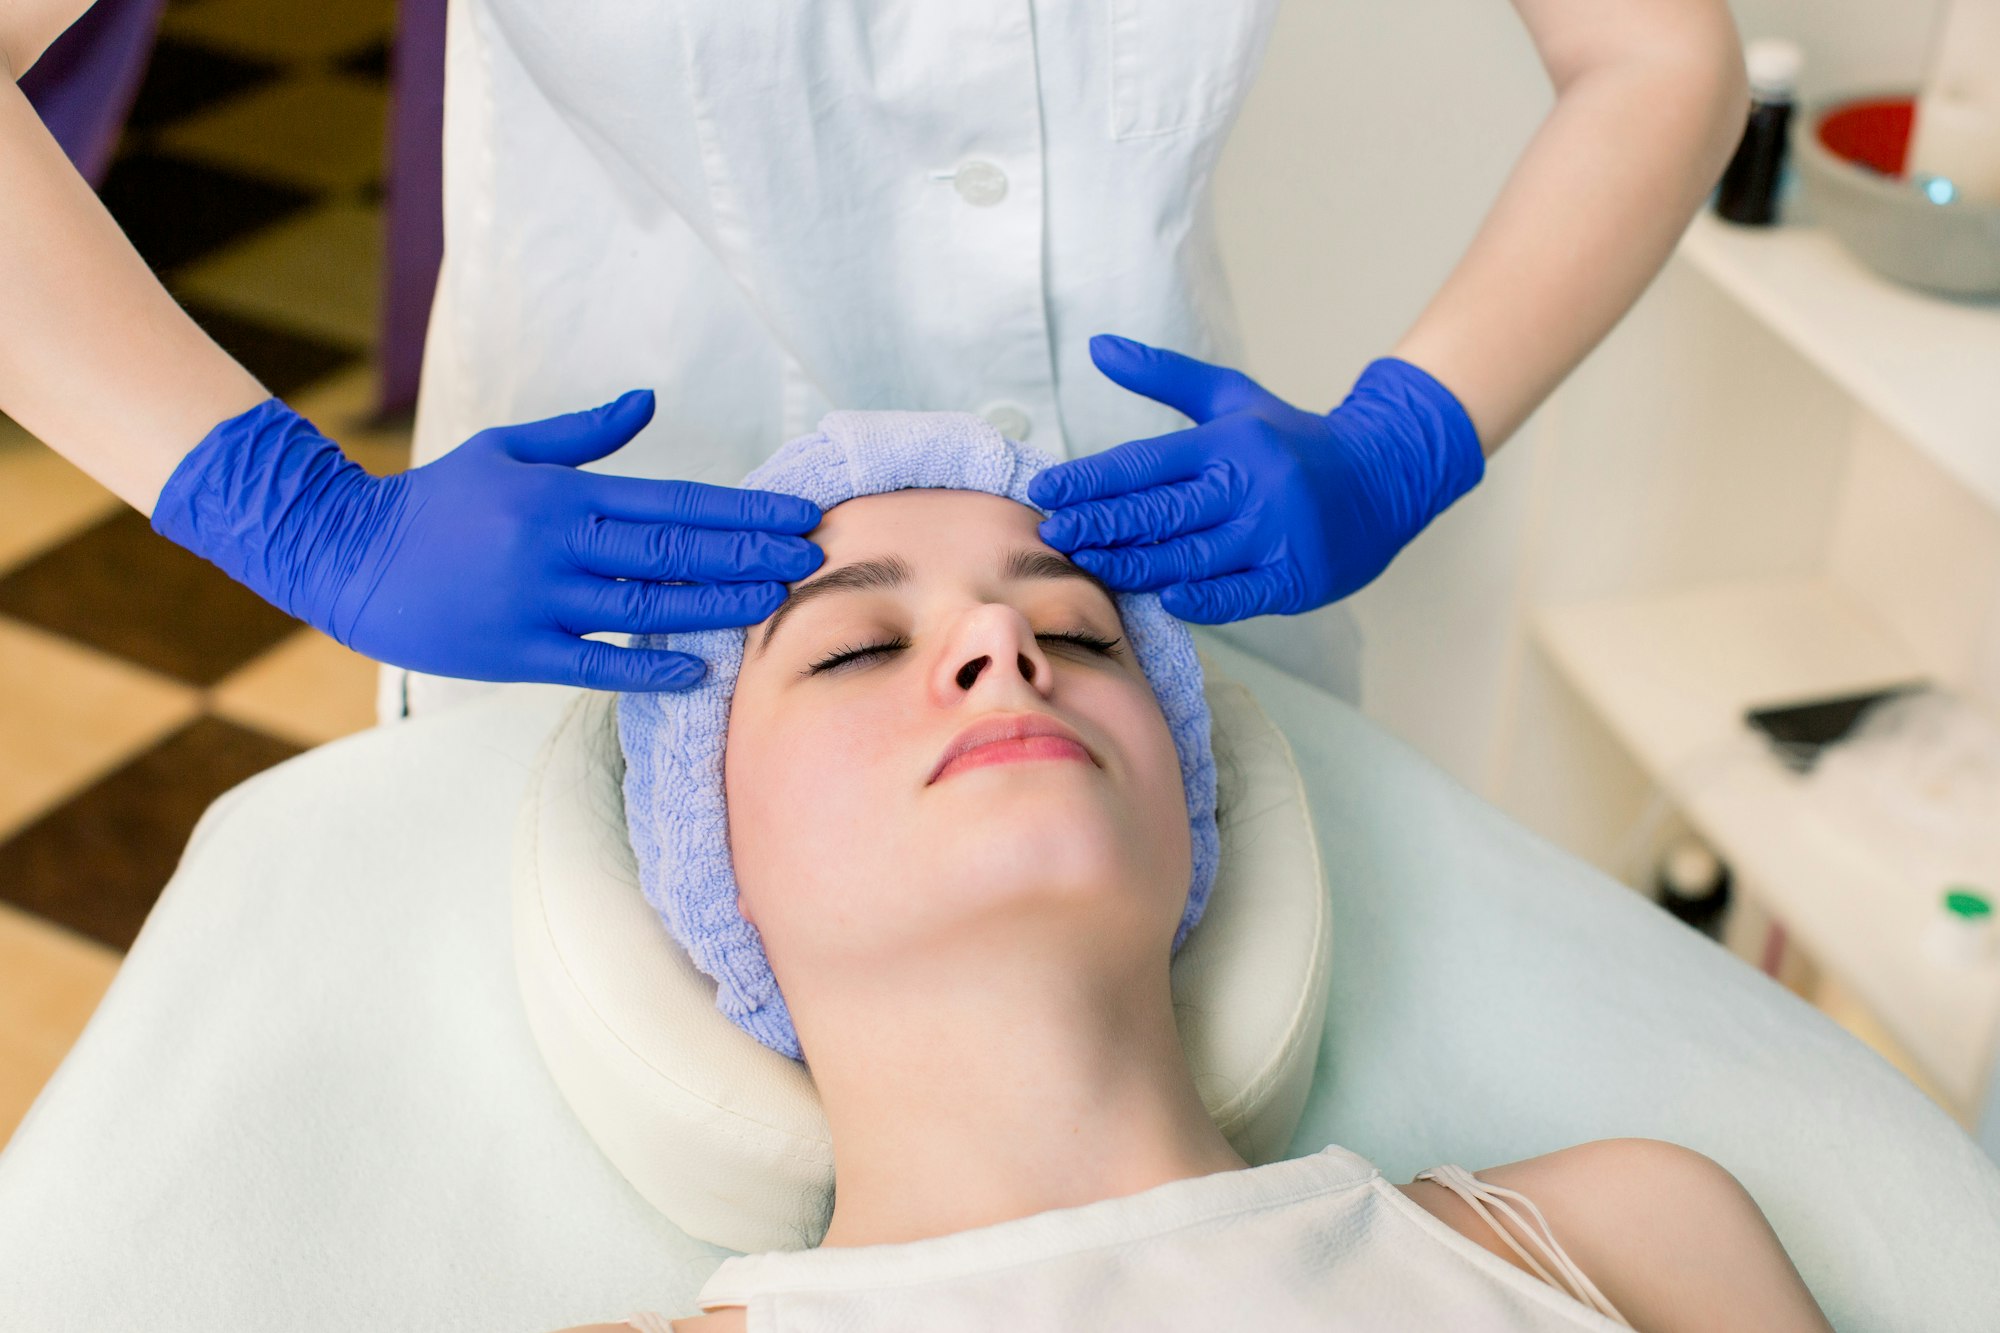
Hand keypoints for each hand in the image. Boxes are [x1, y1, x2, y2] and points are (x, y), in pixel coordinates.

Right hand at [150, 390, 824, 690]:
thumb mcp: (507, 451)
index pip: (674, 504)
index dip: (742, 513)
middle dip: (749, 555)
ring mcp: (536, 603)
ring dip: (717, 607)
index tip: (797, 516)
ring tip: (775, 602)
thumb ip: (585, 435)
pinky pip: (596, 665)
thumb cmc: (436, 502)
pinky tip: (700, 670)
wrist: (344, 555)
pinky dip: (650, 669)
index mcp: (562, 496)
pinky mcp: (514, 653)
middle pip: (674, 555)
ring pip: (646, 609)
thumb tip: (650, 401)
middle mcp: (557, 548)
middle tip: (812, 558)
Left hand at [1027, 335, 1484, 622]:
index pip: (1145, 463)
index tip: (1045, 491)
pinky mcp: (1296, 577)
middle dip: (1099, 525)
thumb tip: (1098, 347)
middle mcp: (1252, 487)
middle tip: (1051, 533)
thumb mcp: (1232, 397)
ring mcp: (1276, 536)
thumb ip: (1164, 376)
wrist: (1383, 478)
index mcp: (1231, 441)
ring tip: (1086, 564)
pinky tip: (1161, 596)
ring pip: (1190, 558)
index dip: (1089, 480)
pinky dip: (1198, 598)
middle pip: (1160, 513)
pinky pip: (1237, 595)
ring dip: (1132, 566)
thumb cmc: (1290, 440)